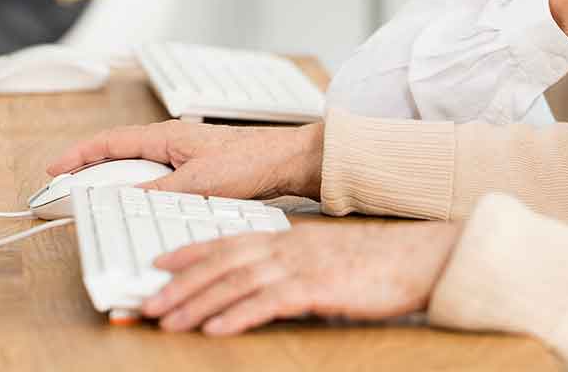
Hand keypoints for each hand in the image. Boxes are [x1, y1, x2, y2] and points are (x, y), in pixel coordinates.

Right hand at [45, 121, 323, 200]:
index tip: (55, 168)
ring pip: (139, 170)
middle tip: (68, 192)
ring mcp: (184, 156)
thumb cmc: (250, 161)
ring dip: (118, 185)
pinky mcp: (197, 170)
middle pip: (120, 156)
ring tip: (99, 205)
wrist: (287, 161)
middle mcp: (172, 142)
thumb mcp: (198, 183)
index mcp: (166, 137)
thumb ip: (159, 192)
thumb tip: (125, 201)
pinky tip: (142, 210)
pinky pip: (157, 181)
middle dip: (92, 172)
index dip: (79, 155)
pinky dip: (141, 193)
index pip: (110, 143)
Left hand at [143, 220, 460, 334]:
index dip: (189, 251)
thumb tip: (264, 286)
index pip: (226, 240)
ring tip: (168, 320)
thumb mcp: (324, 258)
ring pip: (236, 282)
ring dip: (197, 303)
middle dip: (180, 284)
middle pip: (221, 263)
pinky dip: (238, 316)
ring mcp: (300, 266)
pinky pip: (269, 303)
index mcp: (286, 238)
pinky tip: (215, 329)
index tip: (158, 264)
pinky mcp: (318, 288)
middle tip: (147, 302)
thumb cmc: (376, 262)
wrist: (420, 256)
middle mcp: (286, 247)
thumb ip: (291, 267)